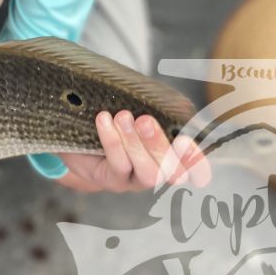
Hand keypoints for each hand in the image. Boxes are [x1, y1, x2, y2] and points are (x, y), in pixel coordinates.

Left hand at [56, 111, 209, 192]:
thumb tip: (151, 93)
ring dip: (135, 144)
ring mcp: (136, 181)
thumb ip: (150, 108)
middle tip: (145, 120)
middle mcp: (158, 172)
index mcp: (171, 155)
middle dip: (158, 144)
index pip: (194, 166)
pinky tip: (104, 120)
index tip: (185, 141)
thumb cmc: (116, 123)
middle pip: (169, 169)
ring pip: (147, 172)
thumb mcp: (135, 114)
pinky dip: (112, 141)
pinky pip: (118, 165)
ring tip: (123, 117)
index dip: (195, 159)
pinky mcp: (114, 181)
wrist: (80, 142)